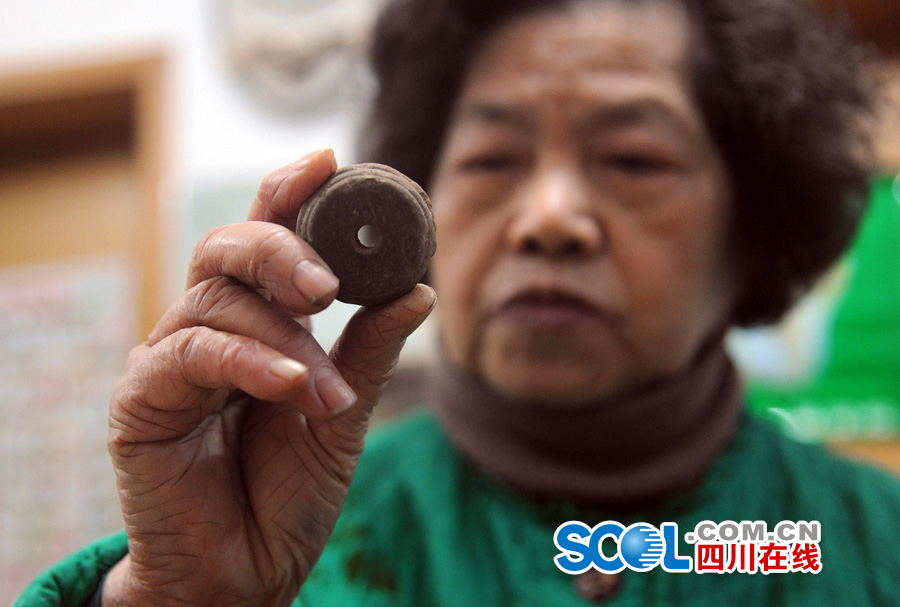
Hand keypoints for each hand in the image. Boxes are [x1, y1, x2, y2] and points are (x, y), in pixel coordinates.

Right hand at [102, 149, 435, 606]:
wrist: (246, 573)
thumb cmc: (288, 492)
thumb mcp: (343, 415)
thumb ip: (369, 353)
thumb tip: (418, 288)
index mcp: (258, 322)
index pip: (267, 237)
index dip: (290, 192)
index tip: (330, 161)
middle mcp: (210, 327)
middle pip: (228, 246)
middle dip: (280, 247)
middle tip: (328, 284)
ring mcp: (172, 359)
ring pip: (217, 298)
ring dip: (285, 336)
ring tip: (326, 391)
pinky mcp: (142, 400)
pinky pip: (191, 352)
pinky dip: (249, 361)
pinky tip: (291, 385)